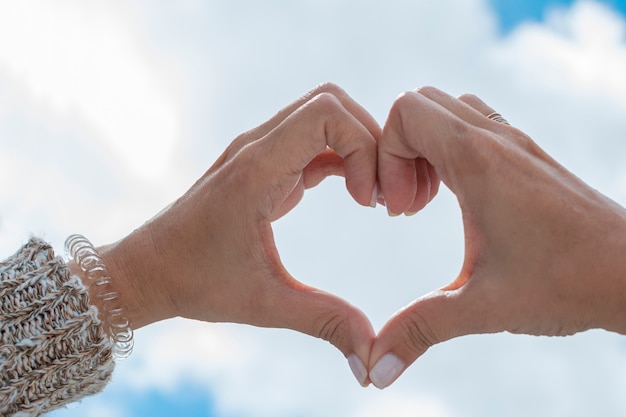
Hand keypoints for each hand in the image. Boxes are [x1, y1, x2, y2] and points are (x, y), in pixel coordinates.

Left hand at [97, 83, 378, 383]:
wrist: (147, 269)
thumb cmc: (194, 281)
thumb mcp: (263, 304)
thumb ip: (323, 322)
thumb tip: (371, 358)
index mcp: (256, 169)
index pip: (326, 114)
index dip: (364, 148)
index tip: (368, 201)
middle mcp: (258, 147)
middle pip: (332, 102)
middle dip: (370, 140)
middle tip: (382, 194)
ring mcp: (260, 151)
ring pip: (324, 115)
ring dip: (358, 146)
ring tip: (372, 196)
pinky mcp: (265, 163)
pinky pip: (314, 140)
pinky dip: (344, 157)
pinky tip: (355, 196)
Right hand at [369, 86, 625, 387]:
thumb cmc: (567, 283)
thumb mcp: (482, 306)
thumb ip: (420, 330)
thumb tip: (376, 370)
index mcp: (478, 161)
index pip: (406, 112)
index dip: (385, 155)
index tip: (398, 210)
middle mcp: (496, 139)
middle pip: (421, 104)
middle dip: (398, 150)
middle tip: (408, 206)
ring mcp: (515, 143)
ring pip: (448, 111)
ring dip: (425, 148)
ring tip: (428, 201)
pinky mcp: (528, 156)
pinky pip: (474, 127)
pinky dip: (451, 151)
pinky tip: (459, 200)